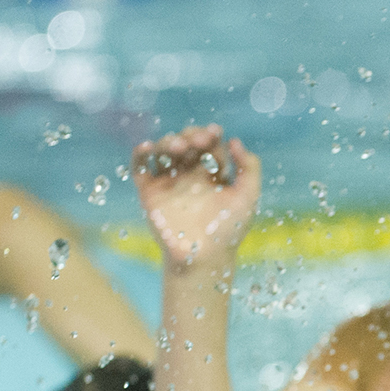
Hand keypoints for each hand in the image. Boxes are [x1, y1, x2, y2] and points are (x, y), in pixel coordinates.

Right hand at [133, 124, 261, 267]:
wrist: (203, 258)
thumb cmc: (228, 230)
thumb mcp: (248, 196)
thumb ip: (249, 168)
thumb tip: (235, 140)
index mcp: (212, 174)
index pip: (209, 146)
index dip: (211, 136)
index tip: (215, 132)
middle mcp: (189, 175)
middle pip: (186, 144)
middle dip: (191, 136)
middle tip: (198, 141)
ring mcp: (169, 182)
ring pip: (164, 151)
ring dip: (169, 142)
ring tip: (179, 146)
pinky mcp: (149, 192)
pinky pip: (140, 167)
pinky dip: (140, 154)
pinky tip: (148, 146)